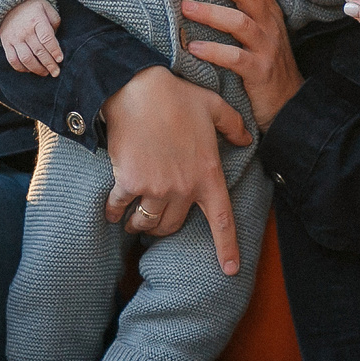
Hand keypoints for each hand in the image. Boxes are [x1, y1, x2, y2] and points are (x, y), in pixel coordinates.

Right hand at [0, 0, 62, 75]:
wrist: (8, 4)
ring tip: (45, 73)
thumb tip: (56, 40)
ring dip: (37, 69)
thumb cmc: (33, 7)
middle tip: (56, 72)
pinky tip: (30, 70)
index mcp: (36, 20)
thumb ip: (54, 22)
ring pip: (26, 59)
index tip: (60, 59)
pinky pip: (13, 60)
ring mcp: (14, 38)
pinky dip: (21, 68)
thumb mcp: (47, 8)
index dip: (54, 50)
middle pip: (38, 51)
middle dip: (49, 64)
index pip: (47, 38)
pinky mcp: (6, 44)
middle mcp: (24, 30)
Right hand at [102, 66, 248, 275]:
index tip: (229, 271)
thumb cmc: (176, 95)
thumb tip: (247, 137)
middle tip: (157, 220)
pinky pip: (121, 208)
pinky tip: (112, 212)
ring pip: (148, 223)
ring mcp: (156, 187)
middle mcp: (183, 188)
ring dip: (140, 225)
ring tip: (133, 221)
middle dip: (164, 228)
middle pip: (174, 226)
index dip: (227, 248)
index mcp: (208, 175)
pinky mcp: (130, 182)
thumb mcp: (213, 106)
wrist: (137, 89)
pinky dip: (115, 213)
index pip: (222, 220)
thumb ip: (233, 125)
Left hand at [182, 0, 303, 133]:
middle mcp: (270, 26)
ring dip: (211, 13)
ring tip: (186, 7)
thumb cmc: (266, 65)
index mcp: (269, 14)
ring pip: (240, 23)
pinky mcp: (260, 72)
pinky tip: (194, 48)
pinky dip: (214, 51)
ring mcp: (266, 48)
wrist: (291, 103)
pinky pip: (236, 58)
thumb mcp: (260, 35)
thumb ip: (241, 14)